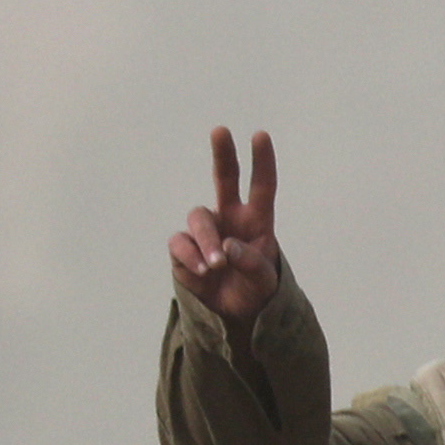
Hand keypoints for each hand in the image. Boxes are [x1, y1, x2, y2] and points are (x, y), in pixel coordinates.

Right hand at [169, 127, 282, 325]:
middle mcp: (229, 218)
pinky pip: (181, 243)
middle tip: (221, 131)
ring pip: (198, 218)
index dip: (262, 162)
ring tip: (217, 265)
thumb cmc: (255, 290)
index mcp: (256, 221)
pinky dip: (191, 256)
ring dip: (207, 239)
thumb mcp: (263, 281)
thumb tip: (228, 247)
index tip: (260, 136)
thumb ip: (252, 263)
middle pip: (224, 178)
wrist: (234, 313)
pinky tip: (203, 270)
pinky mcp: (184, 249)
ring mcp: (206, 231)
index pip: (261, 187)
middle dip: (223, 154)